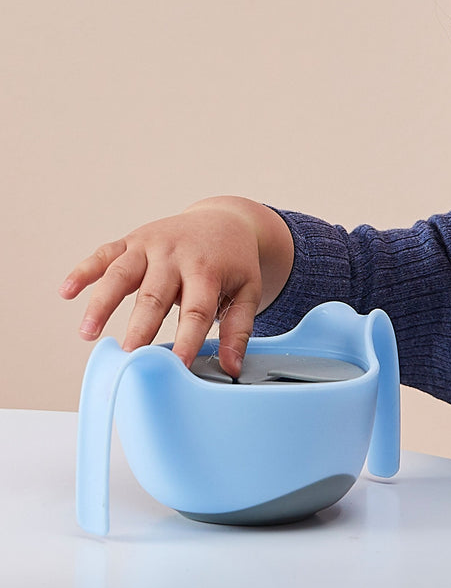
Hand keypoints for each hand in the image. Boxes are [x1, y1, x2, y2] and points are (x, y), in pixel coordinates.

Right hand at [59, 197, 291, 376]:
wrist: (224, 219)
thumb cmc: (233, 262)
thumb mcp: (247, 291)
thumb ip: (238, 329)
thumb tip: (232, 368)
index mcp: (208, 270)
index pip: (196, 310)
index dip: (186, 339)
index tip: (176, 365)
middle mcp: (176, 255)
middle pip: (155, 296)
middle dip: (140, 328)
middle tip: (129, 358)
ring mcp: (151, 245)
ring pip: (121, 275)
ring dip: (102, 304)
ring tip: (88, 334)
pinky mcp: (132, 240)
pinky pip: (104, 254)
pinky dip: (83, 271)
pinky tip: (66, 292)